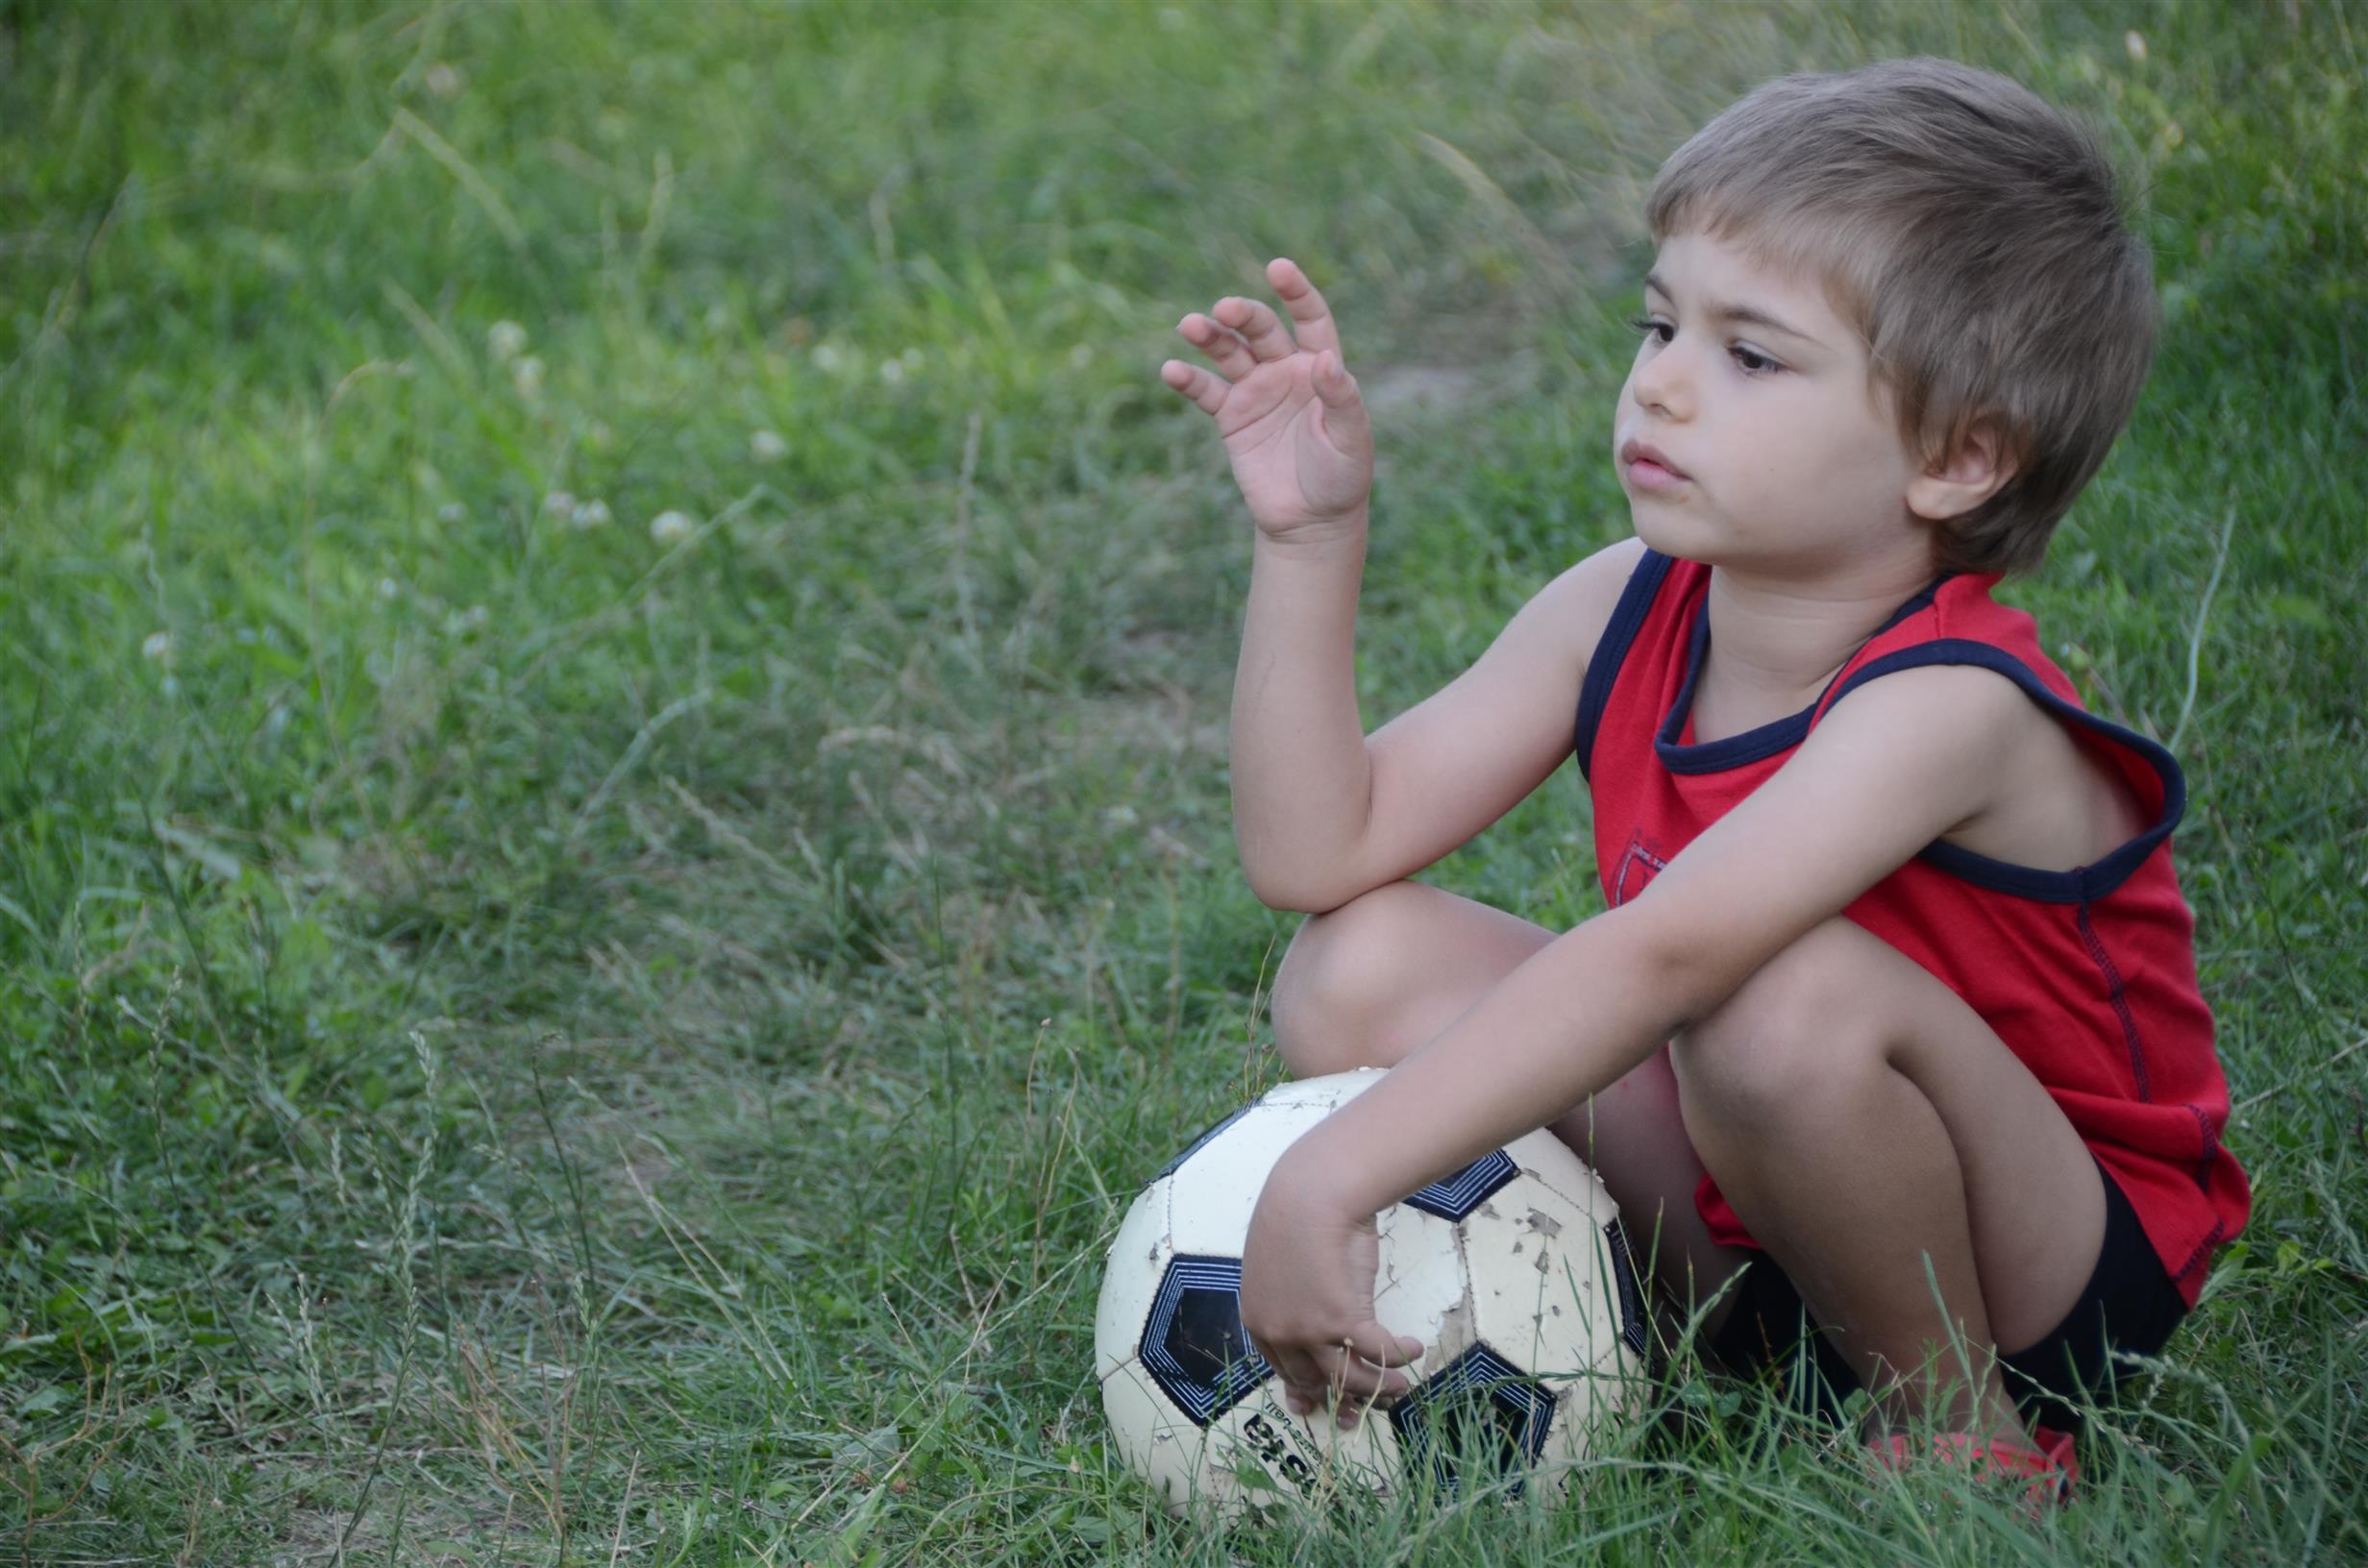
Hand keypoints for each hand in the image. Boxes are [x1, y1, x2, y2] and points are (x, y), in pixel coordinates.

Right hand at [1158, 258, 1375, 542]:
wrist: (1310, 522)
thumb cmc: (1341, 477)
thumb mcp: (1350, 438)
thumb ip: (1340, 398)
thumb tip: (1324, 359)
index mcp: (1319, 367)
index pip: (1309, 318)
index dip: (1296, 292)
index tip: (1278, 268)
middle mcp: (1284, 370)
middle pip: (1261, 330)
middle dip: (1243, 316)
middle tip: (1224, 311)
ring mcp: (1255, 391)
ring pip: (1228, 352)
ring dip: (1209, 337)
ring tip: (1190, 326)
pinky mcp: (1230, 418)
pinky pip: (1206, 391)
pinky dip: (1188, 379)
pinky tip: (1172, 371)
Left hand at [1238, 1152, 1424, 1429]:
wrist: (1311, 1193)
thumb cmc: (1297, 1217)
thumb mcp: (1281, 1265)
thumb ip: (1290, 1297)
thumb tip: (1309, 1310)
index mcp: (1259, 1319)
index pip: (1283, 1369)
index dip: (1306, 1387)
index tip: (1319, 1400)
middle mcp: (1280, 1333)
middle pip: (1315, 1379)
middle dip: (1341, 1396)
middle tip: (1361, 1407)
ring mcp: (1310, 1330)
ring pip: (1349, 1376)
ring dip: (1379, 1386)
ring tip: (1399, 1386)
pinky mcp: (1342, 1320)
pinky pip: (1378, 1351)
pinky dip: (1398, 1355)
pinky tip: (1412, 1349)